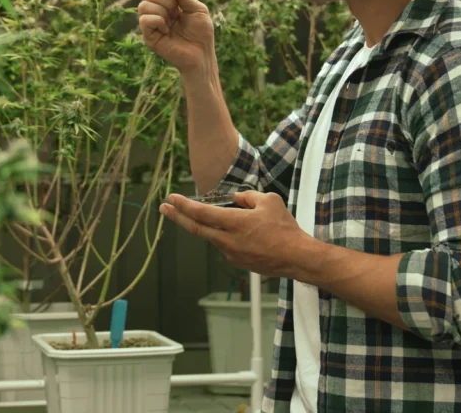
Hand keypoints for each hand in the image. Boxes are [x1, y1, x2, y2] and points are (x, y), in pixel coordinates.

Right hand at [137, 0, 214, 74]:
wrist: (202, 54)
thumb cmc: (202, 34)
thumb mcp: (197, 9)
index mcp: (170, 5)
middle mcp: (159, 13)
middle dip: (166, 0)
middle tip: (176, 12)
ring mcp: (152, 25)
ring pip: (144, 5)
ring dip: (161, 11)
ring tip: (172, 23)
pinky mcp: (149, 37)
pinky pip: (145, 20)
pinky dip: (157, 21)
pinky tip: (166, 30)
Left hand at [159, 190, 311, 277]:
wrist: (297, 258)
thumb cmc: (285, 228)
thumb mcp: (269, 201)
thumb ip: (247, 197)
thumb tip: (235, 199)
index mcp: (235, 223)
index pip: (202, 213)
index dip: (184, 205)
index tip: (171, 198)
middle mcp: (228, 240)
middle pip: (196, 229)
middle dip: (177, 217)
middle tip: (163, 208)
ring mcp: (231, 254)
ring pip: (212, 236)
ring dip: (206, 226)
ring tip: (215, 217)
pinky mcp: (237, 262)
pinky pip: (225, 245)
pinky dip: (224, 235)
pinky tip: (240, 233)